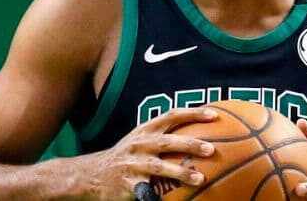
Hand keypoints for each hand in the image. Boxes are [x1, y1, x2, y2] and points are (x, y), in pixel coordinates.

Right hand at [80, 107, 216, 199]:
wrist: (92, 174)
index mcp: (146, 129)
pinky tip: (177, 198)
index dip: (193, 113)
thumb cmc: (128, 155)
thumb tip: (201, 130)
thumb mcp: (141, 138)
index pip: (172, 115)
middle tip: (211, 150)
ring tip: (200, 179)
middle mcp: (140, 144)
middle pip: (168, 141)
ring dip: (181, 173)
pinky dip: (160, 195)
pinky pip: (147, 191)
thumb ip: (165, 133)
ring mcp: (133, 164)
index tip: (214, 116)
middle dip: (190, 144)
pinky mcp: (128, 184)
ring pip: (159, 168)